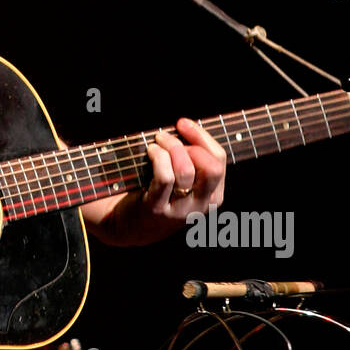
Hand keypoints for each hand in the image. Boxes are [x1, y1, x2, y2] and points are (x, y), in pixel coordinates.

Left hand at [86, 118, 226, 245]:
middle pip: (212, 168)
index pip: (219, 160)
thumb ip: (191, 158)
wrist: (130, 226)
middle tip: (168, 137)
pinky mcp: (157, 209)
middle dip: (191, 144)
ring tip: (157, 142)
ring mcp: (179, 210)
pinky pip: (165, 178)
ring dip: (171, 147)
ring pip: (186, 171)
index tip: (183, 123)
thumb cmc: (157, 193)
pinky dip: (158, 157)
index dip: (202, 136)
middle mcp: (200, 205)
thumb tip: (186, 126)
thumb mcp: (183, 180)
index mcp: (212, 195)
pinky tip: (150, 152)